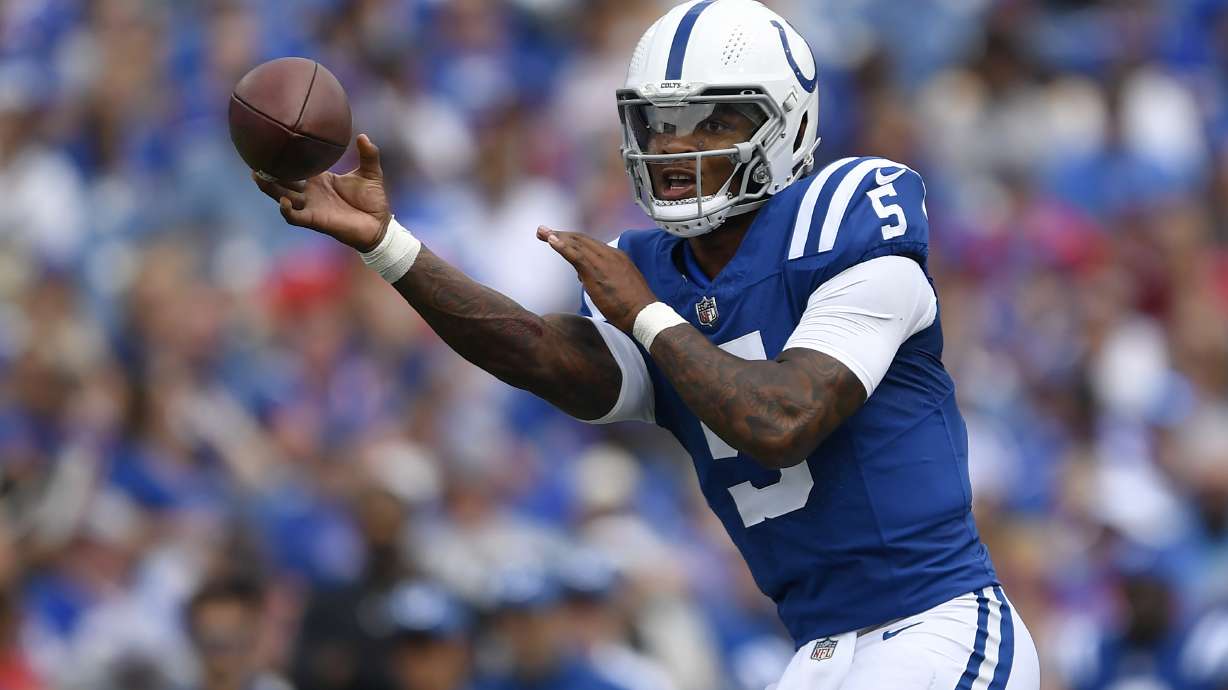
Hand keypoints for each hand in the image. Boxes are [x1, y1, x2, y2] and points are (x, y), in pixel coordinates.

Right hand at [252, 134, 391, 251]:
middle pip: (282, 180)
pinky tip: (284, 201)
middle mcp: (311, 191)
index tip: (271, 142)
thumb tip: (363, 136)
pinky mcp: (315, 220)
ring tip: (258, 176)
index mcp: (320, 178)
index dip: (285, 156)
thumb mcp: (371, 173)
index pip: (297, 165)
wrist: (380, 225)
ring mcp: (311, 205)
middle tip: (254, 157)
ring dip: (270, 188)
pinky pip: (295, 217)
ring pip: (282, 196)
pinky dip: (287, 210)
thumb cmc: (373, 200)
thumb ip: (369, 154)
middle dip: (268, 171)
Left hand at [537, 227, 656, 331]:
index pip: (591, 244)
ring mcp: (603, 261)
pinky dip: (561, 246)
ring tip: (541, 232)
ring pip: (577, 243)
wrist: (644, 314)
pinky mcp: (596, 271)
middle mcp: (610, 254)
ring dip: (557, 236)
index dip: (573, 240)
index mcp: (617, 257)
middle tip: (544, 231)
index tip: (559, 238)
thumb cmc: (633, 306)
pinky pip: (575, 254)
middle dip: (561, 234)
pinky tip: (550, 240)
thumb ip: (602, 277)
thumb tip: (584, 277)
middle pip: (581, 240)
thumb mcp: (619, 286)